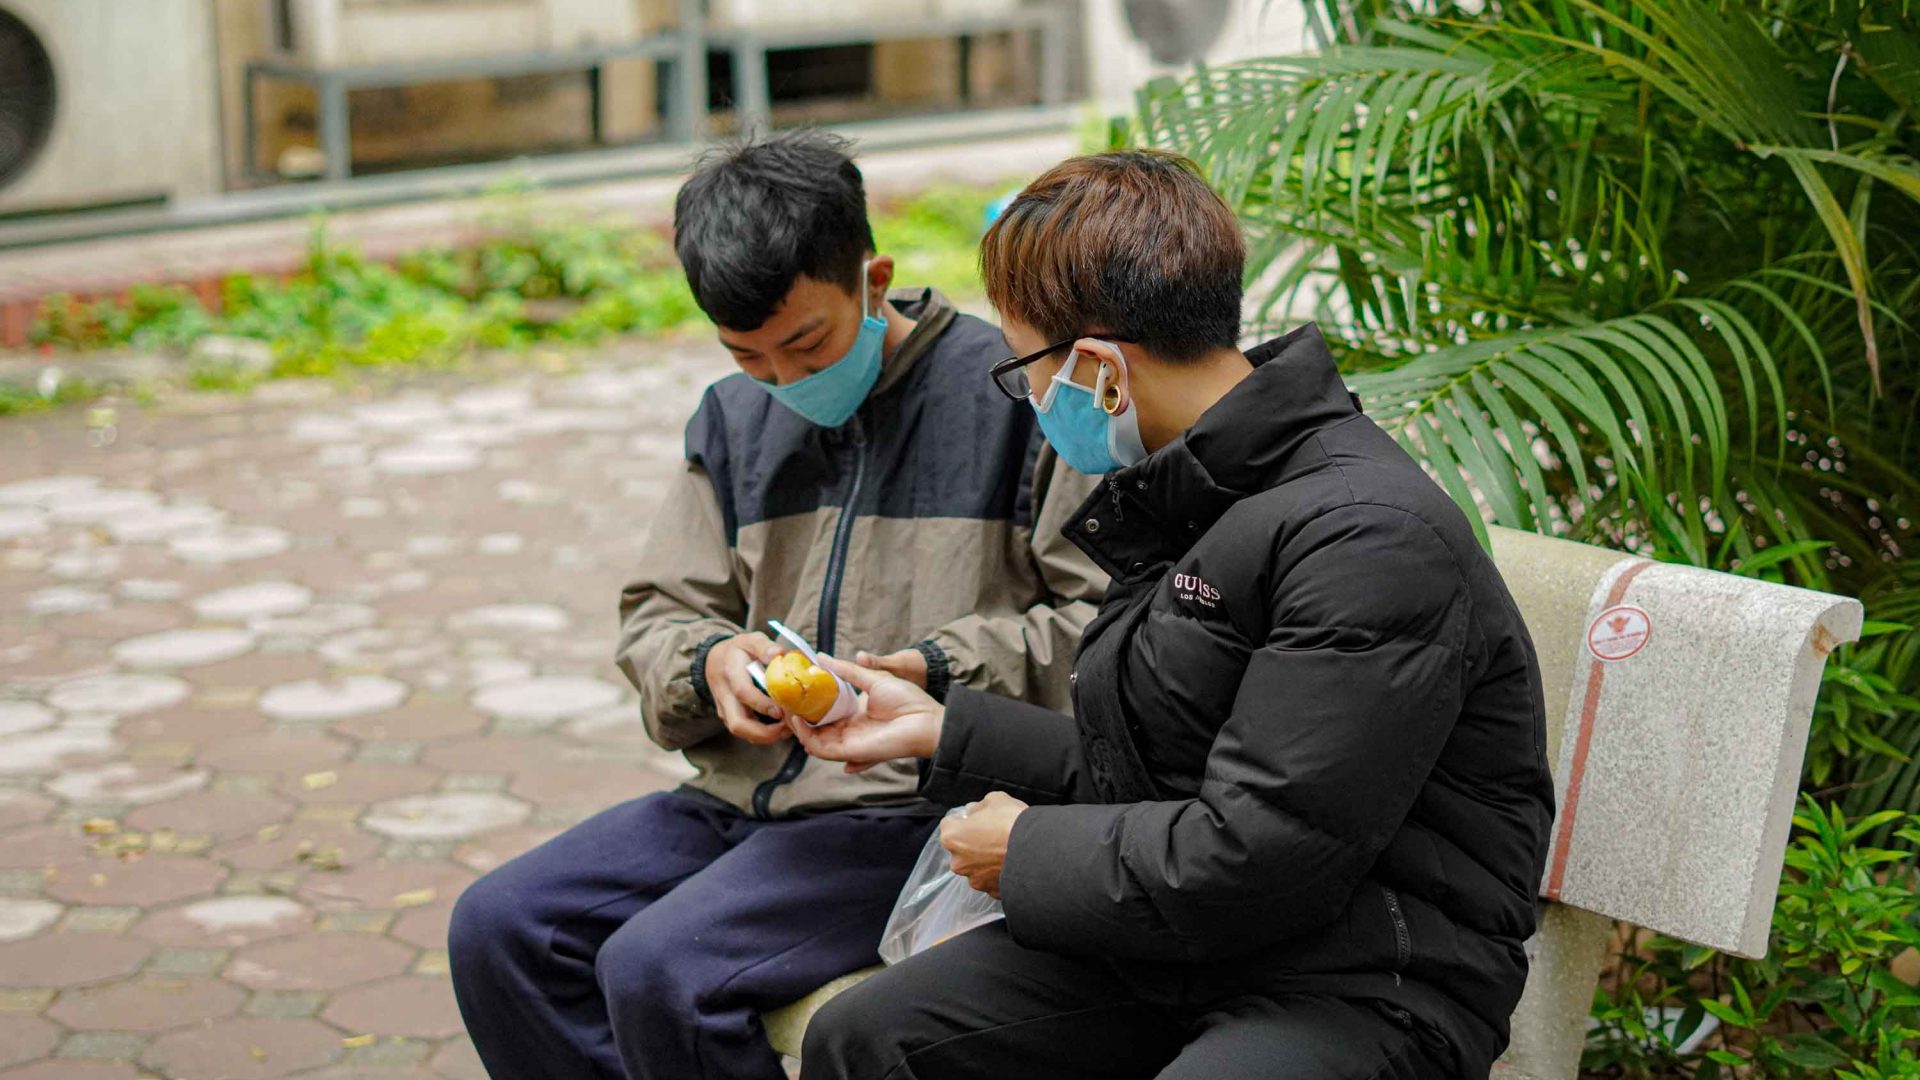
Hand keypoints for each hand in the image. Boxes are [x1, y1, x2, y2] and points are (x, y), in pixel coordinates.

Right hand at [704, 633, 788, 744]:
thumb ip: (764, 646)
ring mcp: (725, 709)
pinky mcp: (729, 717)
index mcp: (730, 672)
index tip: (780, 710)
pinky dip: (762, 734)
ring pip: (741, 731)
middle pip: (738, 723)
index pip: (743, 692)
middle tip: (788, 728)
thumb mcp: (750, 640)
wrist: (715, 660)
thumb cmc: (738, 650)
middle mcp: (725, 695)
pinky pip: (745, 731)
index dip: (761, 704)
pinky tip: (781, 728)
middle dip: (763, 733)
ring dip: (765, 736)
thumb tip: (779, 654)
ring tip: (788, 729)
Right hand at [788, 655, 942, 772]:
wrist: (927, 719)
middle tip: (781, 699)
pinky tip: (798, 720)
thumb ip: (847, 670)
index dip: (805, 703)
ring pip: (812, 740)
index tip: (791, 689)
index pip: (822, 712)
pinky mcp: (850, 751)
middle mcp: (848, 730)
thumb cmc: (908, 700)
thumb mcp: (873, 678)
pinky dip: (806, 736)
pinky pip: (820, 749)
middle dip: (795, 716)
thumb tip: (821, 656)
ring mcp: (848, 742)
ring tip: (786, 708)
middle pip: (813, 727)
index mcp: (853, 714)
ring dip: (796, 726)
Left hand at [940, 792, 1027, 898]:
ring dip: (986, 860)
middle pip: (962, 849)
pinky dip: (999, 874)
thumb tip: (974, 811)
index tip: (976, 818)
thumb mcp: (995, 799)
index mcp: (952, 837)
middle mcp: (959, 862)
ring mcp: (975, 879)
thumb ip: (978, 807)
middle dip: (974, 842)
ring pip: (977, 867)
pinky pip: (992, 880)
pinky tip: (1012, 863)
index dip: (964, 819)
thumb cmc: (1012, 822)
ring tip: (1006, 850)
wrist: (1038, 850)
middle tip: (994, 834)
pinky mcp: (992, 892)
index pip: (949, 824)